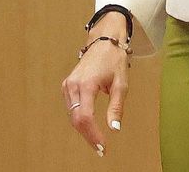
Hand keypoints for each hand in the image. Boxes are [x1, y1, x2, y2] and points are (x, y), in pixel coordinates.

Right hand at [61, 13, 129, 156]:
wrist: (104, 41)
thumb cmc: (114, 59)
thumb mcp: (121, 84)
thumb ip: (116, 107)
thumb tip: (114, 128)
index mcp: (86, 84)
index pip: (86, 117)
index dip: (93, 135)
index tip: (102, 147)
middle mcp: (73, 85)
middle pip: (77, 119)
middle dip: (88, 136)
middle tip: (101, 148)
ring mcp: (68, 85)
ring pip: (72, 115)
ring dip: (83, 129)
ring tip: (97, 140)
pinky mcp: (67, 85)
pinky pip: (71, 108)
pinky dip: (79, 119)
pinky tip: (89, 126)